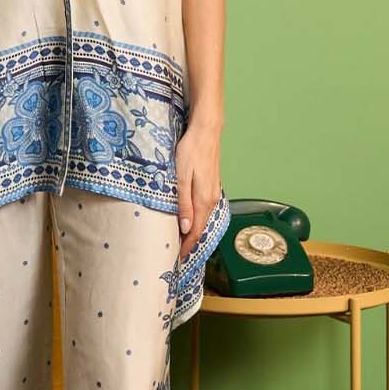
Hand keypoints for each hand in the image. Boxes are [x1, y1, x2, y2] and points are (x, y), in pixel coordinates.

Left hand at [175, 117, 220, 263]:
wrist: (207, 130)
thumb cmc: (191, 150)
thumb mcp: (181, 177)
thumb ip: (183, 204)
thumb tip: (186, 228)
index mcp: (203, 200)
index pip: (196, 231)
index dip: (187, 246)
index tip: (177, 259)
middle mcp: (211, 199)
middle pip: (200, 227)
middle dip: (189, 242)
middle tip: (175, 253)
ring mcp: (213, 192)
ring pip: (203, 218)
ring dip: (193, 231)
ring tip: (180, 240)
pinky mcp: (211, 185)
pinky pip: (204, 209)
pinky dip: (197, 219)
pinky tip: (189, 219)